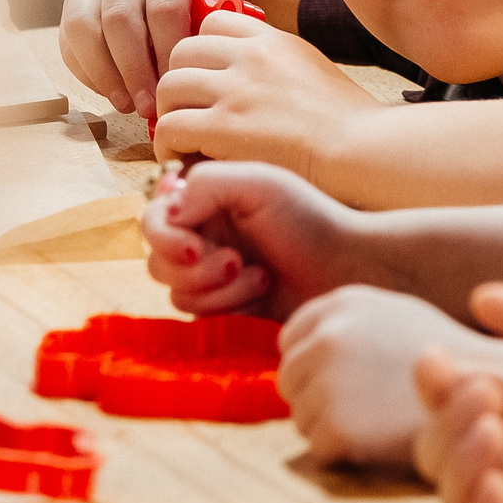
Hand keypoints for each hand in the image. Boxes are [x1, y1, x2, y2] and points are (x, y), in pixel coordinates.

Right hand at [62, 0, 234, 120]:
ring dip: (104, 74)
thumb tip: (206, 69)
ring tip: (127, 105)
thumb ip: (215, 24)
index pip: (163, 6)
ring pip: (84, 26)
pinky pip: (69, 37)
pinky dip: (87, 70)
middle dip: (134, 70)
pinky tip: (111, 91)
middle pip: (119, 18)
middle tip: (148, 107)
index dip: (167, 53)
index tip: (176, 86)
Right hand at [139, 159, 372, 317]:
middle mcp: (204, 238)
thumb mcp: (259, 184)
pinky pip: (199, 317)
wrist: (348, 268)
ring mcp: (213, 277)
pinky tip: (262, 294)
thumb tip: (169, 212)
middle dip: (195, 269)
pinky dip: (228, 306)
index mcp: (206, 203)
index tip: (194, 247)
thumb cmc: (309, 220)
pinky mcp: (225, 309)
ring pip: (177, 294)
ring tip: (260, 277)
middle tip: (237, 262)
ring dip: (217, 289)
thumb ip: (206, 184)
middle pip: (158, 262)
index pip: (154, 219)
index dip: (164, 237)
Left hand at [153, 14, 382, 180]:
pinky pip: (169, 126)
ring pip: (169, 86)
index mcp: (273, 40)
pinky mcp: (224, 127)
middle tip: (188, 112)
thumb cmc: (350, 125)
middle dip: (179, 83)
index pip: (213, 22)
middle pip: (181, 51)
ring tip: (183, 139)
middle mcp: (250, 56)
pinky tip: (182, 159)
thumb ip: (277, 67)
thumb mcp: (313, 71)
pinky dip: (167, 145)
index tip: (205, 80)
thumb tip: (246, 82)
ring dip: (170, 113)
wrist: (364, 150)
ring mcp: (236, 90)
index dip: (201, 53)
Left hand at [280, 285, 502, 467]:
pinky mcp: (335, 425)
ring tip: (381, 423)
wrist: (491, 394)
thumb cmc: (449, 358)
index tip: (346, 382)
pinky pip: (318, 446)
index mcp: (341, 303)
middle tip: (365, 409)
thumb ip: (349, 323)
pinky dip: (345, 453)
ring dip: (330, 425)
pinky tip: (383, 442)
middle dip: (316, 396)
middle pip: (291, 378)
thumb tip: (302, 342)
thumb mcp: (396, 315)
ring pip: (301, 415)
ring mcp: (328, 380)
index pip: (292, 339)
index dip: (315, 365)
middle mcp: (327, 336)